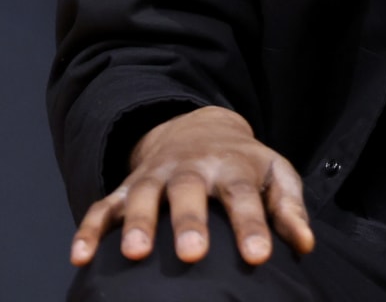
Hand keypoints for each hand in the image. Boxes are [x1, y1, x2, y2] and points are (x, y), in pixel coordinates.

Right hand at [68, 106, 314, 268]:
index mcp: (232, 168)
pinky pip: (105, 207)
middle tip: (192, 255)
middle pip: (189, 193)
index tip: (259, 256)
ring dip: (138, 224)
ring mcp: (156, 176)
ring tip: (136, 254)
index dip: (252, 226)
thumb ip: (289, 208)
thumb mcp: (275, 174)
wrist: (200, 128)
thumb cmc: (244, 164)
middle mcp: (191, 169)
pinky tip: (80, 257)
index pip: (244, 196)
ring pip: (144, 197)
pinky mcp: (128, 187)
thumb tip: (305, 245)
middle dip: (189, 223)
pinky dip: (91, 229)